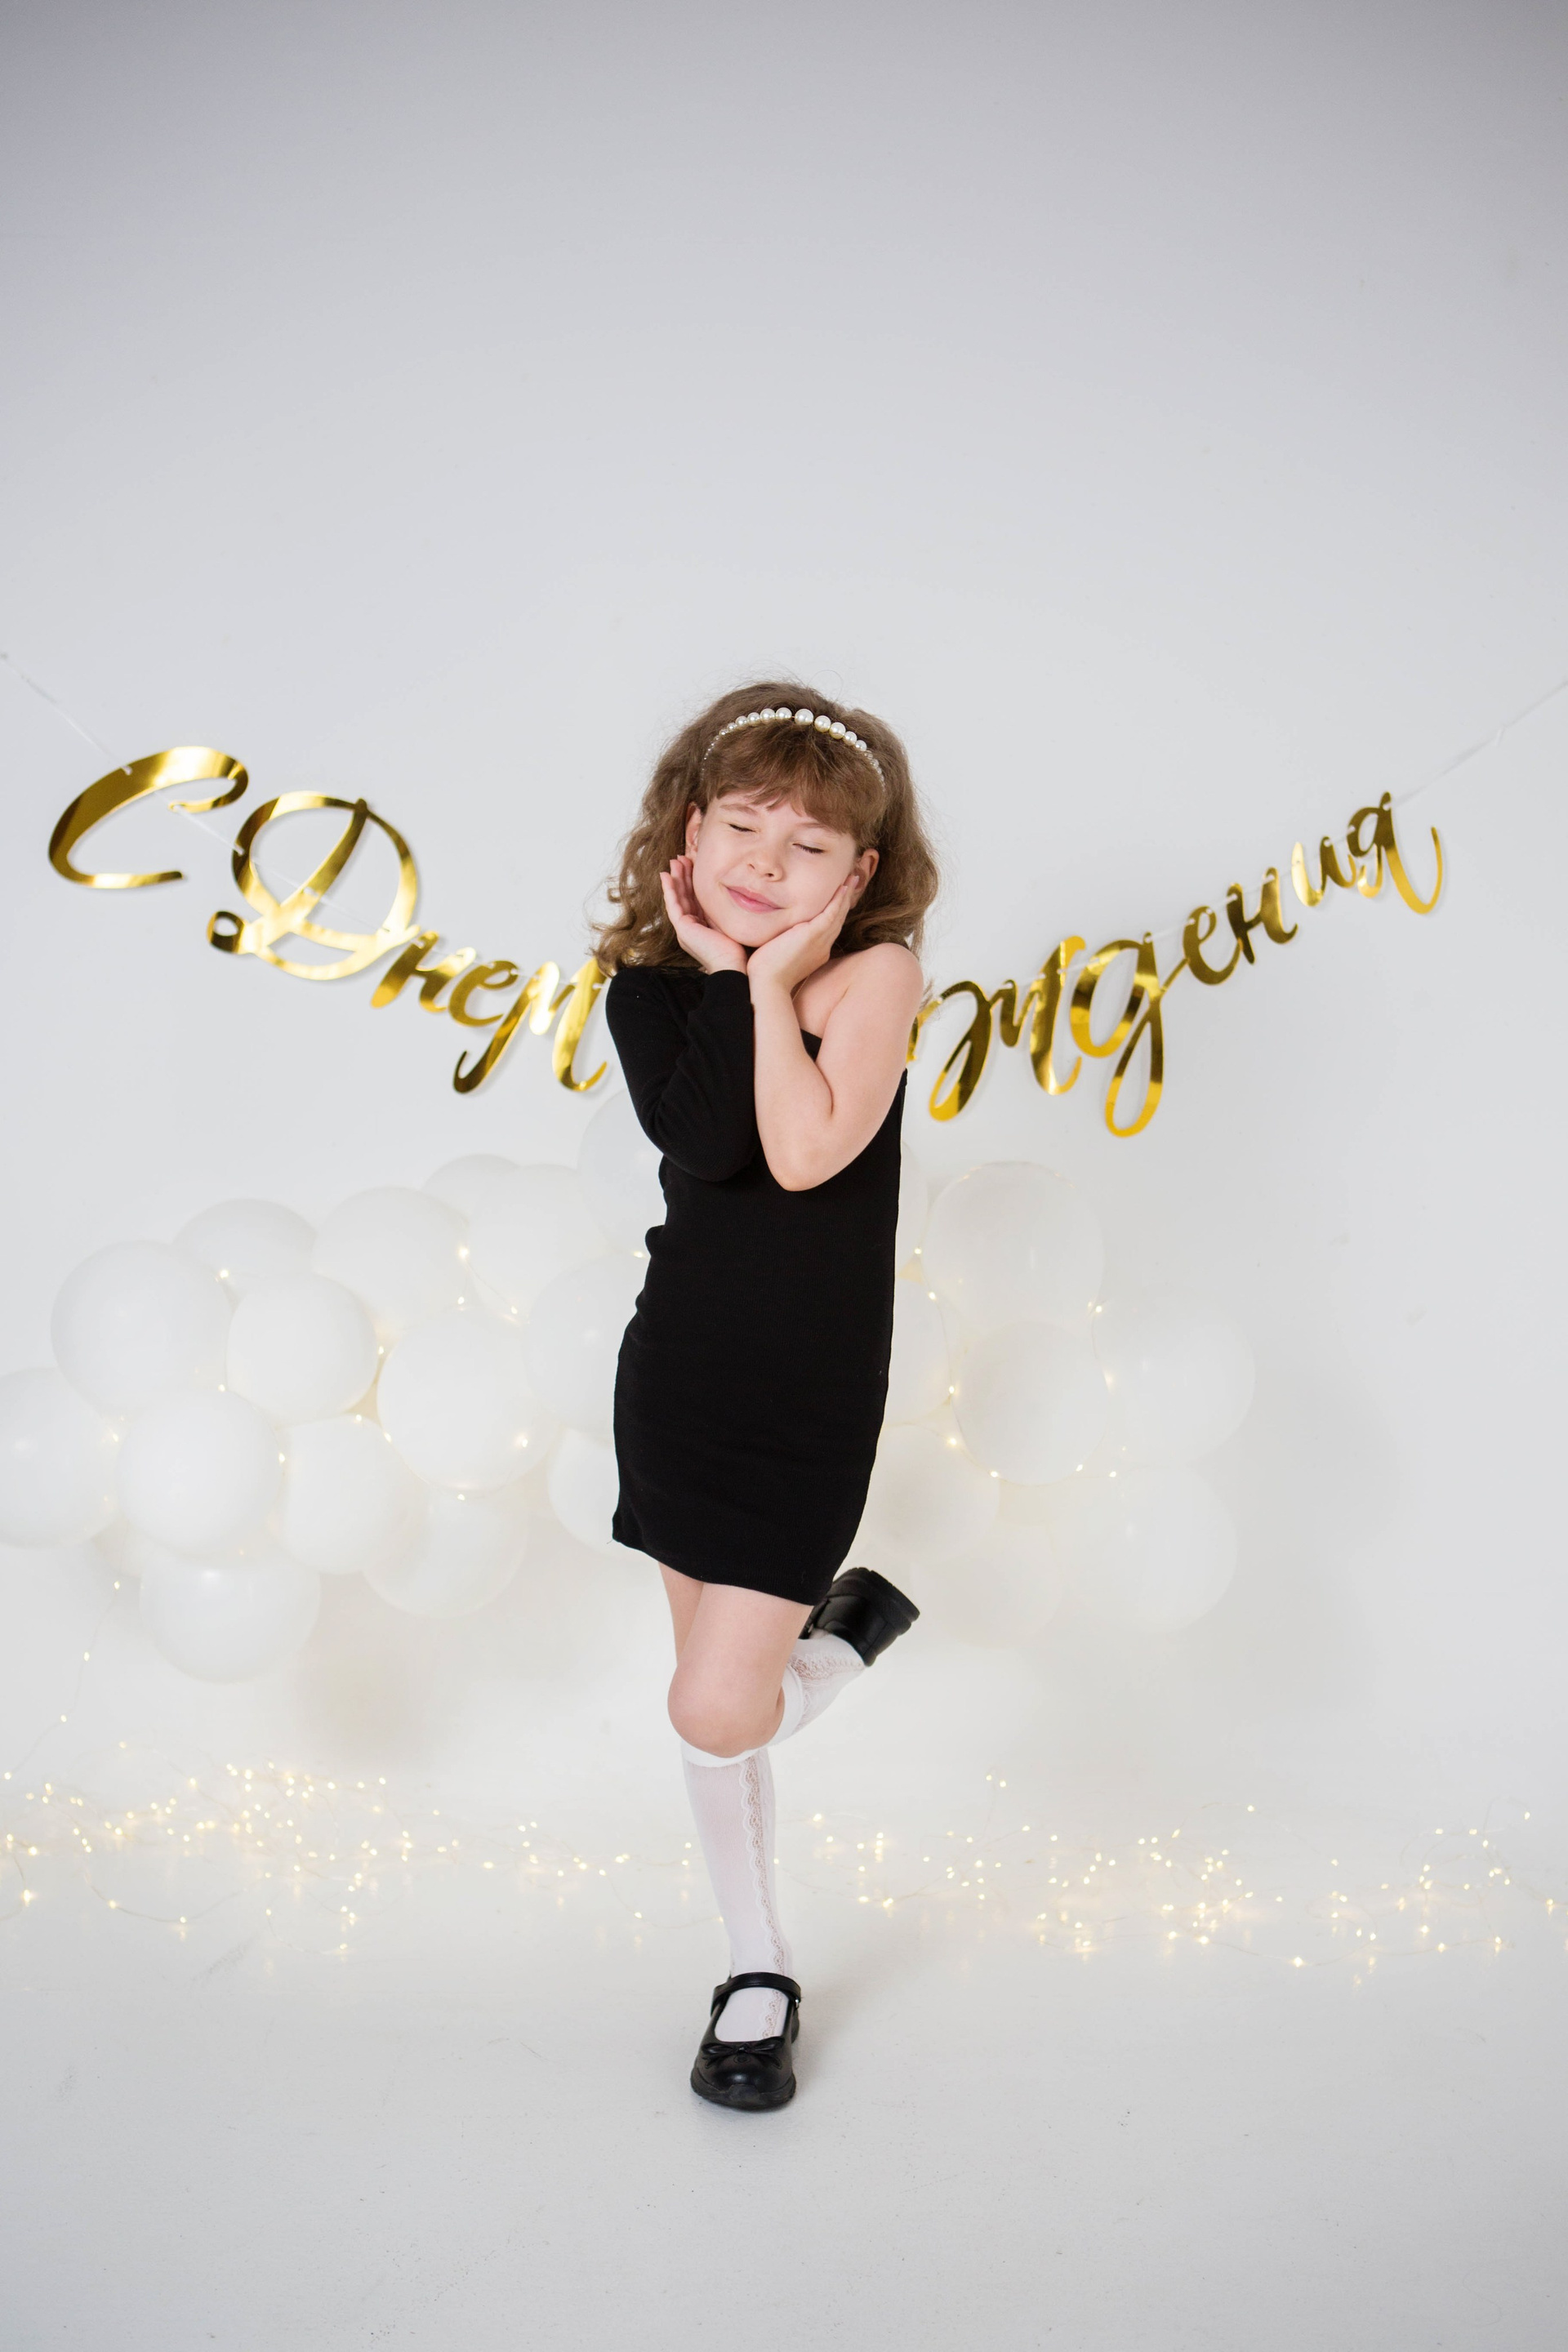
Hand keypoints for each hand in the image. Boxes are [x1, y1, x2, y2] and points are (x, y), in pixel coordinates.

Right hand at [659, 857, 747, 973]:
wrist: (734, 967)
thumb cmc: (739, 950)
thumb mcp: (734, 923)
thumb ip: (730, 910)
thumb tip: (743, 892)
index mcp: (702, 926)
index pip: (695, 899)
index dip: (694, 881)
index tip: (695, 864)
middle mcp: (691, 927)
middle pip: (685, 896)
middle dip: (683, 876)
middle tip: (682, 857)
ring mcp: (685, 929)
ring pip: (677, 898)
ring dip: (675, 878)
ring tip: (675, 861)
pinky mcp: (683, 929)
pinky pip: (673, 905)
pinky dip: (669, 890)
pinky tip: (666, 876)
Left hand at [743, 874, 858, 995]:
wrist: (768, 984)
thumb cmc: (767, 973)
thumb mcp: (779, 954)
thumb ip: (784, 943)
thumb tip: (777, 934)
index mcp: (816, 953)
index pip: (829, 928)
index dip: (835, 911)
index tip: (839, 897)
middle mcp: (823, 947)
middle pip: (838, 919)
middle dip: (845, 900)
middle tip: (852, 882)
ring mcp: (821, 941)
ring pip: (838, 914)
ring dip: (846, 895)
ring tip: (852, 879)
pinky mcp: (814, 935)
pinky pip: (831, 913)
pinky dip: (838, 900)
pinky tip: (843, 887)